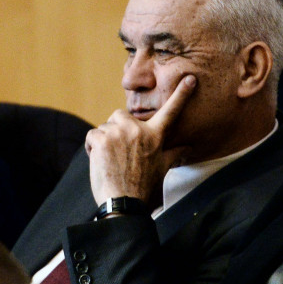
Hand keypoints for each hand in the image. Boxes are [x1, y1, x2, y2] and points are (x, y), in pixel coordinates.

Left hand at [86, 75, 196, 206]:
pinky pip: (92, 135)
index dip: (182, 95)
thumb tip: (188, 147)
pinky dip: (92, 147)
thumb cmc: (144, 189)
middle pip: (120, 116)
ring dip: (104, 141)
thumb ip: (174, 153)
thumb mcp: (163, 169)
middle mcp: (138, 131)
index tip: (190, 79)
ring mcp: (119, 133)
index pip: (171, 112)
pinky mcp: (101, 139)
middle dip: (117, 130)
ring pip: (105, 127)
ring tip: (111, 162)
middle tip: (119, 153)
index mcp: (155, 137)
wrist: (124, 204)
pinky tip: (100, 162)